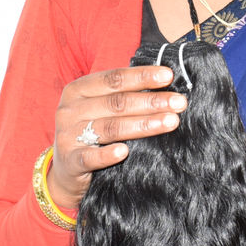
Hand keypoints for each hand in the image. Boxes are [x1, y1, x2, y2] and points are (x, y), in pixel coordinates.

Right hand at [47, 65, 185, 207]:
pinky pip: (90, 157)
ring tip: (171, 122)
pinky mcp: (70, 161)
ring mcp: (68, 135)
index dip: (142, 76)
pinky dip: (107, 154)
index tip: (169, 76)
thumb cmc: (91, 131)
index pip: (114, 79)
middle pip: (116, 103)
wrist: (66, 169)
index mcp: (78, 89)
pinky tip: (124, 152)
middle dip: (151, 101)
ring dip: (143, 125)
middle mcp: (70, 109)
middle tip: (179, 103)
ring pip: (110, 128)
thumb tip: (165, 83)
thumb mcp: (99, 107)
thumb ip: (123, 95)